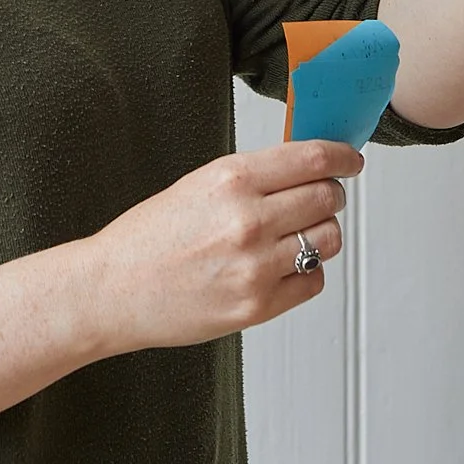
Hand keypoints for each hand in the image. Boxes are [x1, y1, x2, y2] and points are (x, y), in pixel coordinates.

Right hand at [84, 140, 362, 353]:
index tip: (351, 160)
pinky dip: (307, 270)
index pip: (312, 159)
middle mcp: (249, 220)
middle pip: (327, 198)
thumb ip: (254, 176)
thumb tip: (307, 166)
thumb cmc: (150, 236)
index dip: (341, 157)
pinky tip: (282, 265)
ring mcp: (255, 267)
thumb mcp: (199, 184)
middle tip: (323, 196)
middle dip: (331, 194)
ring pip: (328, 240)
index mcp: (232, 179)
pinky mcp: (256, 307)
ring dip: (323, 232)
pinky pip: (313, 281)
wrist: (112, 289)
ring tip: (298, 233)